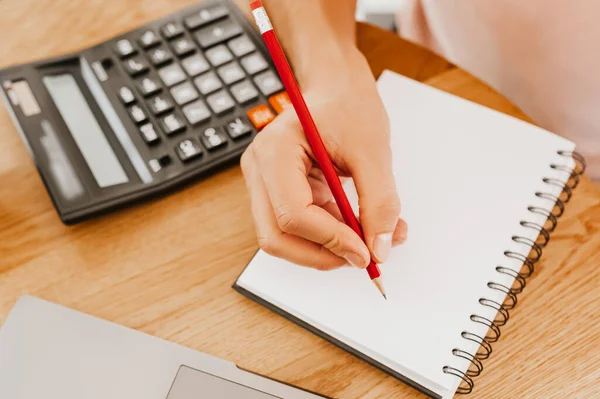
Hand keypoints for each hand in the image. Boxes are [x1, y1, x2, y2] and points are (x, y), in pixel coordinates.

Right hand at [241, 49, 406, 269]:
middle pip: (275, 236)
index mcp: (275, 151)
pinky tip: (355, 224)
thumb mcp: (373, 152)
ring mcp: (264, 181)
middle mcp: (259, 169)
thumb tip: (379, 250)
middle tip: (362, 256)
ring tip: (367, 235)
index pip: (292, 214)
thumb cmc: (349, 103)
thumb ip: (379, 203)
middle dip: (321, 254)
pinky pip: (296, 226)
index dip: (331, 240)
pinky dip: (326, 234)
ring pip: (283, 238)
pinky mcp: (278, 190)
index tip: (367, 252)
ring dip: (326, 247)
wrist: (336, 83)